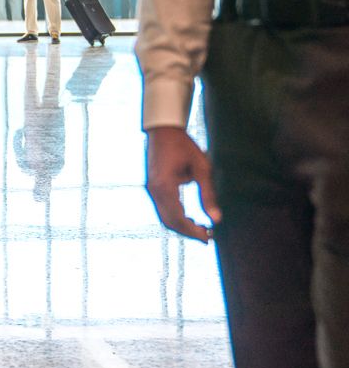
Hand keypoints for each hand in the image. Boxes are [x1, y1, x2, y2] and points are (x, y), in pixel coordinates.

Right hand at [145, 126, 220, 241]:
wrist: (162, 130)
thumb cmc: (184, 145)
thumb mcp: (201, 168)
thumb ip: (208, 194)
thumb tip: (217, 219)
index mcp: (165, 186)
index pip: (178, 218)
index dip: (194, 232)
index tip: (210, 237)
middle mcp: (154, 191)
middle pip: (169, 222)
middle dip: (188, 232)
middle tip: (208, 237)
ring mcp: (150, 189)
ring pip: (164, 217)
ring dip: (182, 226)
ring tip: (202, 229)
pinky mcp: (152, 187)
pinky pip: (162, 209)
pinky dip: (175, 217)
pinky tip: (190, 218)